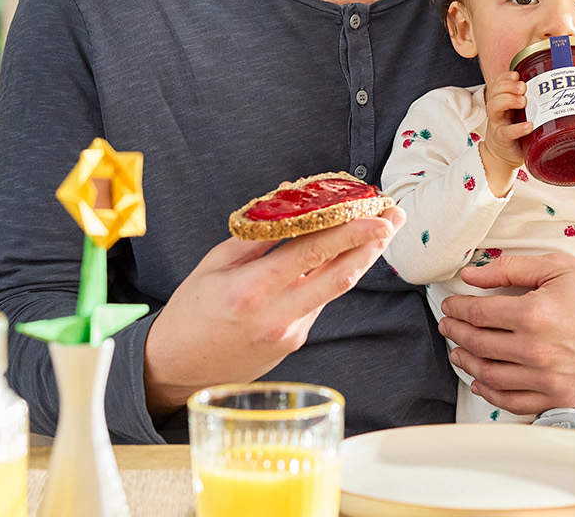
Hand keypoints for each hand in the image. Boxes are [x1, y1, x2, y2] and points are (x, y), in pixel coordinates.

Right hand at [143, 205, 404, 414]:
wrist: (178, 367)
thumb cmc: (191, 311)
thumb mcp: (213, 264)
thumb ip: (257, 237)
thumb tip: (291, 205)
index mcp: (252, 288)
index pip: (313, 253)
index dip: (351, 232)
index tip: (378, 215)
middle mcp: (277, 314)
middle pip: (340, 274)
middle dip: (373, 243)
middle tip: (395, 216)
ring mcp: (290, 332)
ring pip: (335, 288)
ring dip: (361, 258)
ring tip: (380, 232)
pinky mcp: (295, 341)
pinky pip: (319, 301)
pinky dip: (334, 276)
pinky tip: (343, 256)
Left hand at [438, 252, 574, 415]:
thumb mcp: (559, 266)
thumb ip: (510, 269)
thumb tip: (471, 274)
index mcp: (535, 313)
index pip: (478, 314)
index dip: (457, 309)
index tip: (451, 306)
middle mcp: (536, 350)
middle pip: (478, 345)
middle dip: (456, 334)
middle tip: (448, 326)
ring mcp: (547, 378)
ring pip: (490, 375)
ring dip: (467, 363)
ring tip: (458, 352)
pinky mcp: (559, 397)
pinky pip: (513, 402)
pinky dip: (491, 394)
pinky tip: (481, 382)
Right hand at [478, 72, 532, 195]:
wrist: (504, 156)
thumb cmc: (516, 131)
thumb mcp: (521, 114)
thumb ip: (533, 102)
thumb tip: (562, 89)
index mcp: (502, 101)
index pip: (498, 84)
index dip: (505, 77)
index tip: (517, 74)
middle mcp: (498, 111)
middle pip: (495, 93)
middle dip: (507, 86)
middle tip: (523, 87)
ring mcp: (498, 125)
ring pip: (494, 108)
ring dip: (508, 100)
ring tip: (523, 101)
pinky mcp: (503, 140)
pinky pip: (506, 132)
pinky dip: (517, 128)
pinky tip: (528, 126)